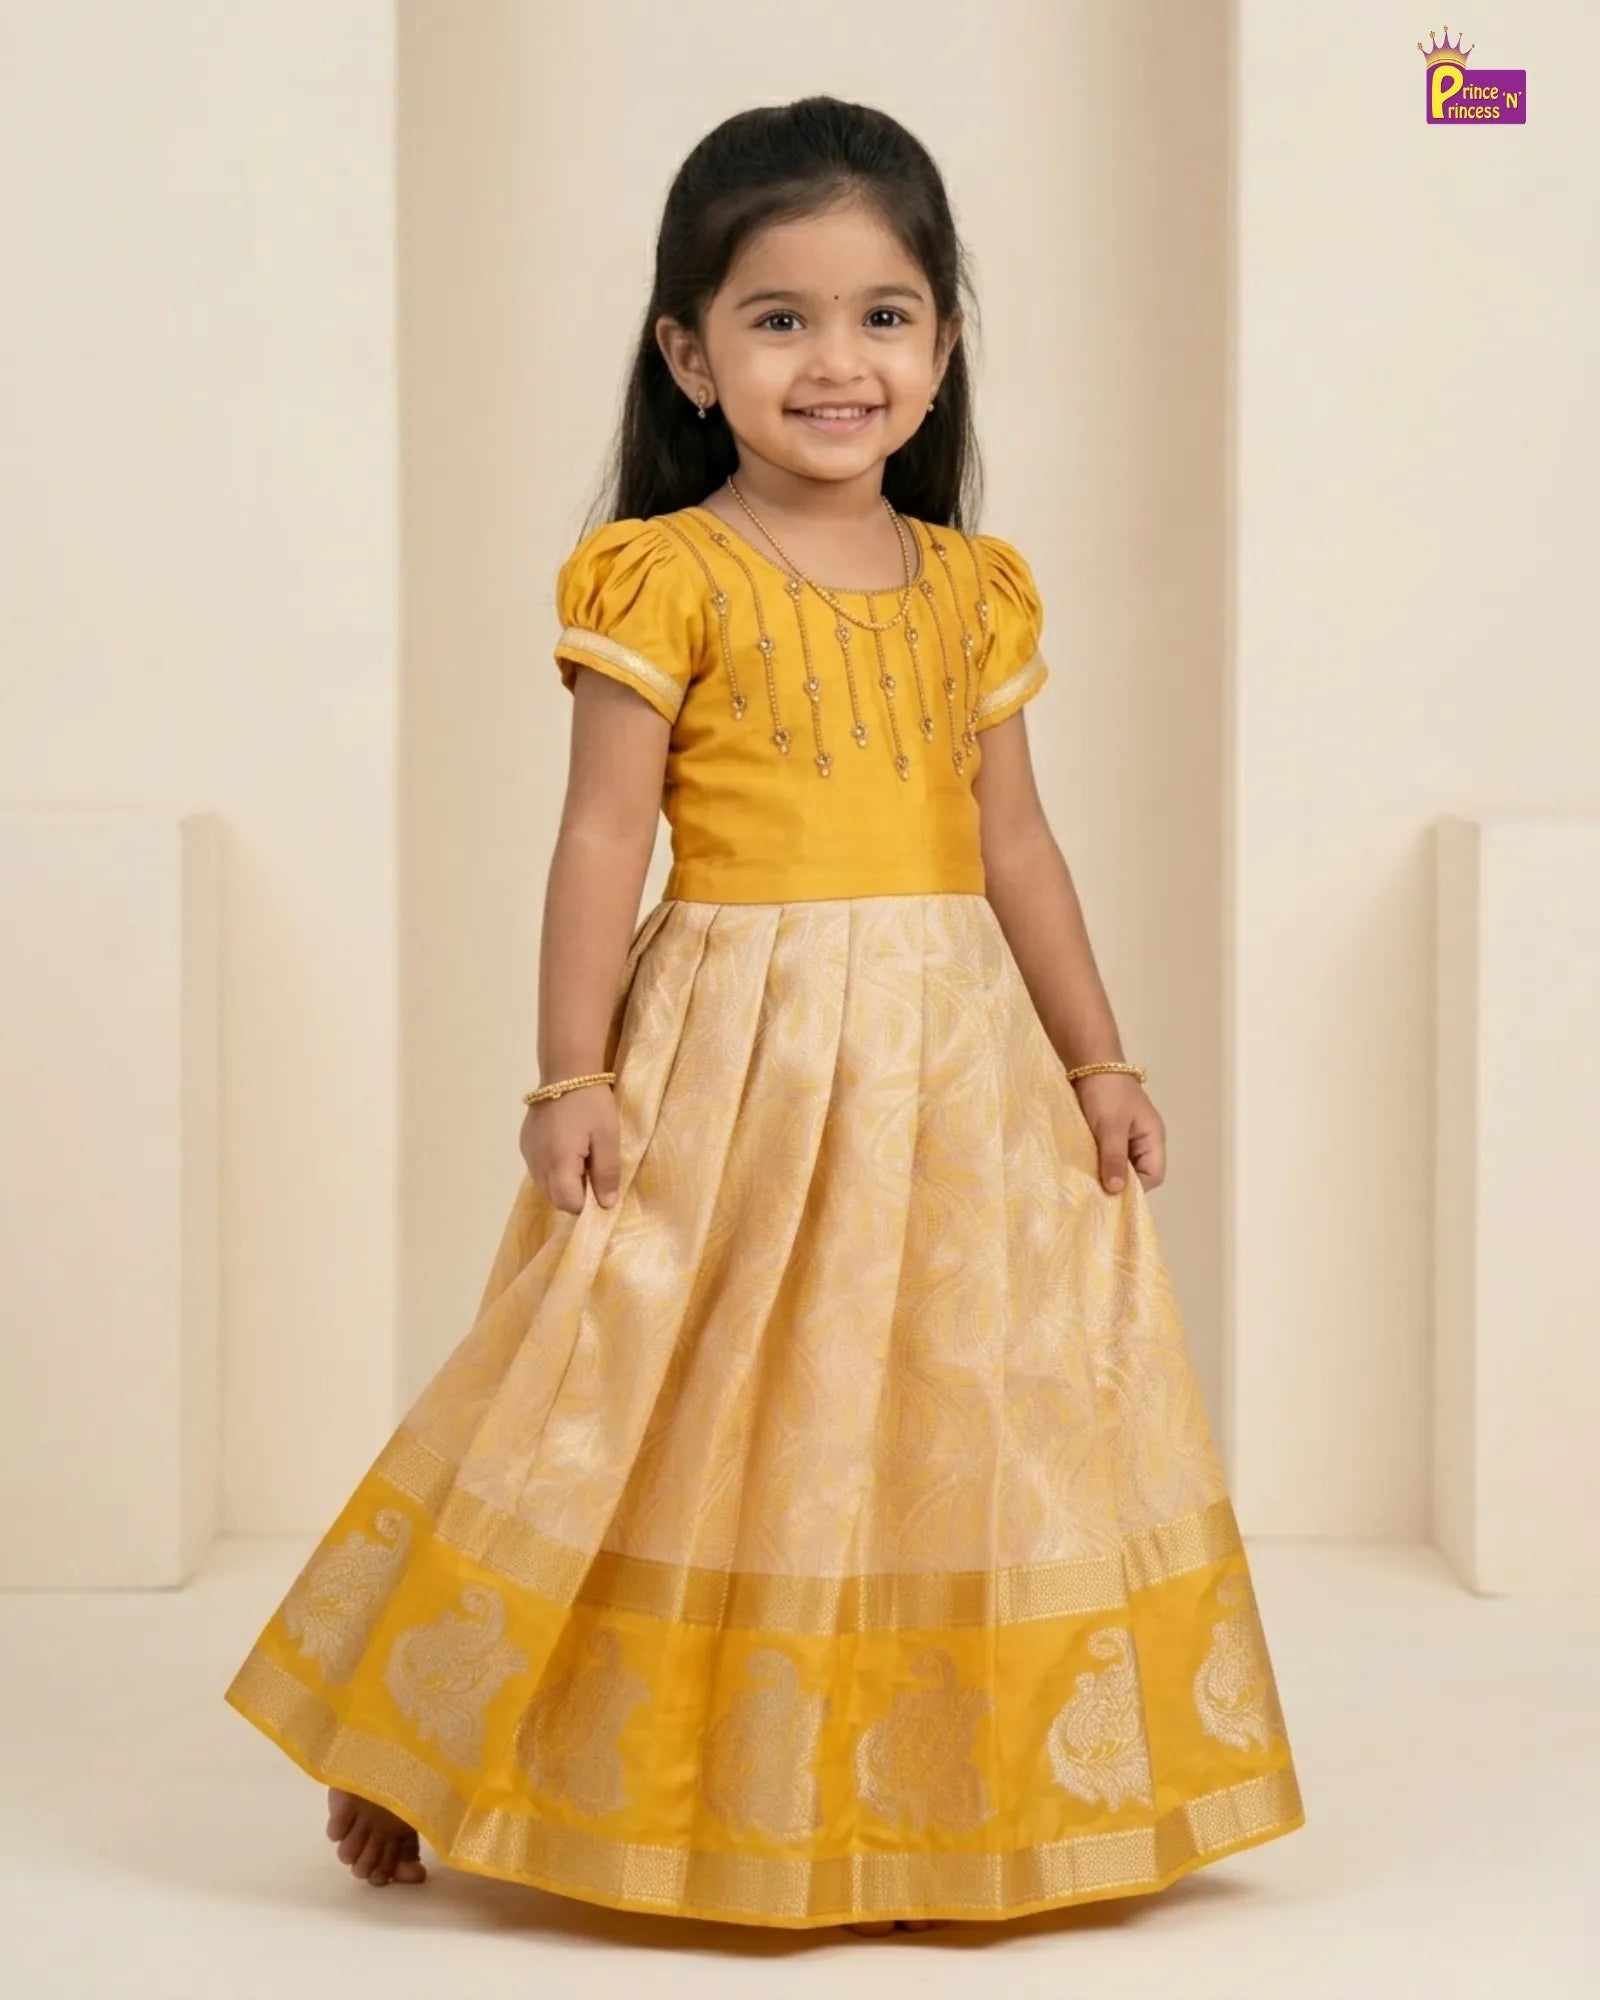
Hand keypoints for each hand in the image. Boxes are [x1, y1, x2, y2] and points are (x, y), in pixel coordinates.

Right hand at [520, 1084, 620, 1214]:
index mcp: (558, 1163)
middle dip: (574, 1193)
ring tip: (579, 1156)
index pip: (568, 1204)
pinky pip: (538, 1169)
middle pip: (554, 1198)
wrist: (566, 1071)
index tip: (598, 1187)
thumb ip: (606, 1174)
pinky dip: (552, 1168)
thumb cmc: (592, 1104)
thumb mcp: (608, 1137)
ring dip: (562, 1182)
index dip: (586, 1202)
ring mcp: (528, 1153)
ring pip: (544, 1185)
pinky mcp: (524, 1144)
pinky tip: (565, 1148)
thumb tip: (606, 1205)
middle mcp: (537, 1162)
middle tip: (591, 1168)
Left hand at [1072, 1072, 1165, 1192]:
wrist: (1089, 1061)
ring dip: (1105, 1172)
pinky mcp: (1108, 1132)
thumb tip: (1116, 1191)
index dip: (1136, 1190)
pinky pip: (1107, 1154)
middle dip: (1119, 1184)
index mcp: (1153, 1138)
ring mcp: (1125, 1136)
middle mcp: (1142, 1140)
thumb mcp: (1110, 1127)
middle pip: (1137, 1173)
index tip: (1112, 1197)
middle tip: (1095, 1194)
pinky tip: (1082, 1168)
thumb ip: (1114, 1158)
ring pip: (1120, 1165)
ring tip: (1087, 1184)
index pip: (1153, 1176)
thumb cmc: (1106, 1091)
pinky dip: (1097, 1162)